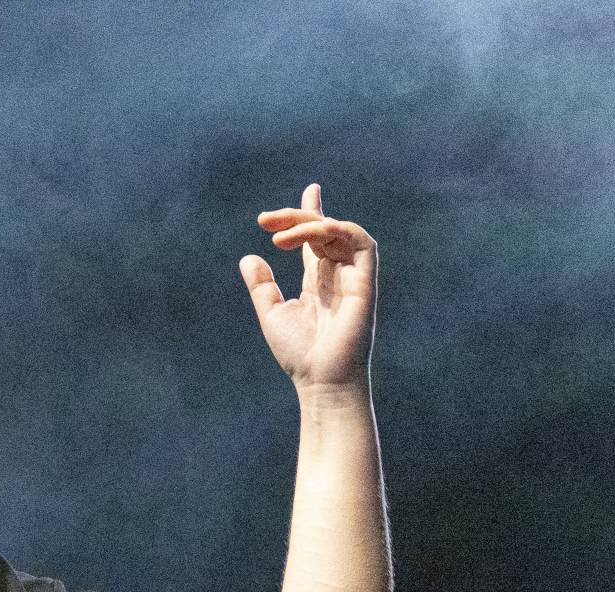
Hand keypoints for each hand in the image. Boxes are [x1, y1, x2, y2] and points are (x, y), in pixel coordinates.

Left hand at [240, 183, 377, 391]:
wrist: (320, 380)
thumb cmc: (299, 355)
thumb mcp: (272, 314)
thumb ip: (262, 286)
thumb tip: (248, 258)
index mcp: (318, 282)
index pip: (316, 239)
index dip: (311, 213)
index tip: (311, 189)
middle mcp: (337, 275)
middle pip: (322, 230)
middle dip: (296, 217)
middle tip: (265, 221)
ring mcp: (353, 277)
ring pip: (339, 232)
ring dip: (310, 224)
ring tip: (280, 236)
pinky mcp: (366, 282)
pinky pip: (361, 242)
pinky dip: (337, 230)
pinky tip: (310, 235)